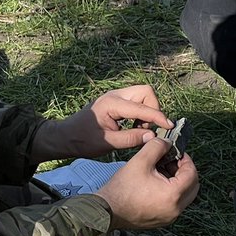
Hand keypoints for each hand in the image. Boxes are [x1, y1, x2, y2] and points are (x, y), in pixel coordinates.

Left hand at [31, 85, 172, 163]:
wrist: (66, 136)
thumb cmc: (83, 141)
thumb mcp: (108, 143)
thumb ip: (131, 139)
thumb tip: (153, 136)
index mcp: (112, 104)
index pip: (142, 107)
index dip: (158, 117)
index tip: (169, 126)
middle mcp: (115, 95)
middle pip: (146, 92)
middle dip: (153, 108)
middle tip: (147, 128)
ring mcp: (115, 96)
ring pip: (143, 94)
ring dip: (147, 110)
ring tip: (140, 129)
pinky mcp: (116, 100)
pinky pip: (136, 100)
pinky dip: (141, 111)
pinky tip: (134, 126)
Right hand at [94, 138, 198, 230]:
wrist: (107, 210)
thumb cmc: (122, 188)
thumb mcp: (141, 161)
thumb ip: (158, 146)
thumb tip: (168, 143)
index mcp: (173, 195)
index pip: (192, 174)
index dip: (186, 160)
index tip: (177, 152)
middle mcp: (175, 209)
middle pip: (193, 187)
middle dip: (185, 171)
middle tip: (172, 161)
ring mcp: (169, 217)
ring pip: (185, 196)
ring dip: (178, 182)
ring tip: (162, 171)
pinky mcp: (162, 221)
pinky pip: (175, 205)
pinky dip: (172, 193)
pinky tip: (157, 183)